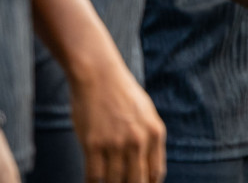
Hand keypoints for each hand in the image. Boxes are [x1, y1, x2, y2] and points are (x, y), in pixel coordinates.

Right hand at [67, 50, 165, 182]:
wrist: (99, 76)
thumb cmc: (121, 95)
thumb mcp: (146, 114)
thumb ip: (148, 139)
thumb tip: (147, 167)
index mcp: (155, 133)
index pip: (156, 173)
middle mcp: (139, 141)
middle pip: (137, 181)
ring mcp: (116, 144)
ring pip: (114, 182)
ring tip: (107, 182)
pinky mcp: (94, 144)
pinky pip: (94, 176)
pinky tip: (92, 182)